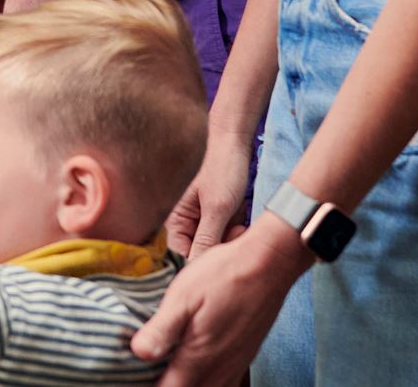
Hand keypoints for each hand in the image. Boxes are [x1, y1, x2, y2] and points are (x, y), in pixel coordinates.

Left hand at [130, 214, 311, 385]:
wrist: (269, 263)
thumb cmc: (224, 274)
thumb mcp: (183, 295)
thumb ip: (162, 329)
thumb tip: (139, 353)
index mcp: (199, 356)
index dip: (149, 385)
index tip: (134, 376)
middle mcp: (220, 368)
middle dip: (168, 385)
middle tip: (148, 371)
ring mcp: (236, 364)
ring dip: (188, 384)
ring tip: (169, 368)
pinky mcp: (245, 355)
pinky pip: (225, 381)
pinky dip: (206, 379)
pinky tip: (196, 363)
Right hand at [164, 133, 253, 257]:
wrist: (237, 147)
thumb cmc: (222, 170)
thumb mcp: (217, 208)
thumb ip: (206, 239)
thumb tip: (195, 270)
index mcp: (175, 222)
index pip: (181, 257)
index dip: (198, 265)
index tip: (219, 262)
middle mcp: (186, 226)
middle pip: (200, 256)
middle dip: (219, 251)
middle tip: (234, 233)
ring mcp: (204, 226)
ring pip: (216, 251)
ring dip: (230, 244)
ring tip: (240, 227)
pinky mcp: (219, 224)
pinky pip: (226, 242)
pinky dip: (236, 237)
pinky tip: (242, 224)